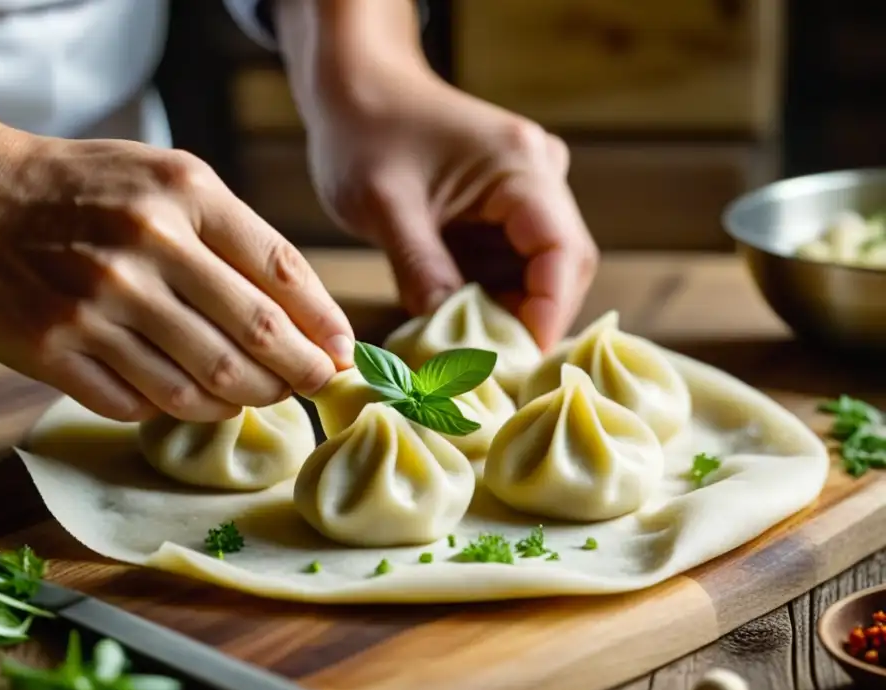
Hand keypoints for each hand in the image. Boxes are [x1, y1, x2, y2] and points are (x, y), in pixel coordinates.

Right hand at [0, 130, 353, 421]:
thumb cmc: (80, 188)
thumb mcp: (165, 178)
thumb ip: (233, 237)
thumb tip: (305, 316)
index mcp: (185, 194)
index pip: (283, 272)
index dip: (325, 324)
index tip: (343, 354)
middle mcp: (146, 247)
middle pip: (254, 336)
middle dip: (300, 372)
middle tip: (318, 387)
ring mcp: (98, 304)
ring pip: (202, 383)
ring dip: (244, 399)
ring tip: (258, 396)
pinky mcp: (55, 349)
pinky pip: (141, 404)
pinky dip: (177, 410)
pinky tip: (192, 401)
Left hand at [305, 67, 597, 349]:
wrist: (357, 90)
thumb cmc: (365, 134)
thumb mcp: (383, 203)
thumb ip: (419, 267)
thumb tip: (449, 338)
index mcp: (520, 165)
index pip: (562, 251)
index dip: (548, 313)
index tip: (518, 362)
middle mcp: (538, 175)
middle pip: (562, 266)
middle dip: (531, 319)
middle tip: (490, 369)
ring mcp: (527, 191)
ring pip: (541, 272)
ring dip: (511, 313)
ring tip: (469, 351)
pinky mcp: (506, 210)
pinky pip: (514, 265)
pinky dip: (493, 298)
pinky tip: (462, 323)